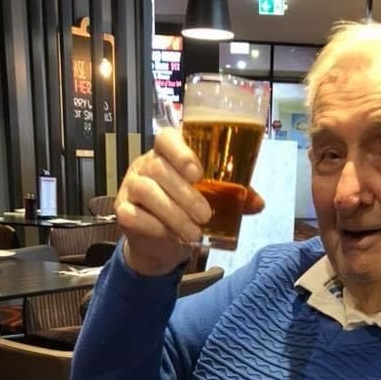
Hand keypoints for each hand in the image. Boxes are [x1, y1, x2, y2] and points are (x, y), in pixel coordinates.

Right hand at [115, 129, 264, 277]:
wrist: (161, 241)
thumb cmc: (187, 209)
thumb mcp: (212, 198)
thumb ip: (233, 196)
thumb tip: (258, 203)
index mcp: (169, 153)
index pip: (166, 138)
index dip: (181, 152)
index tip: (197, 173)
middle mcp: (146, 164)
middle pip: (159, 168)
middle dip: (185, 194)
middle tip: (205, 215)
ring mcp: (131, 185)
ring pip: (146, 190)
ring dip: (173, 214)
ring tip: (193, 233)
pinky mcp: (122, 209)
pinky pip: (132, 214)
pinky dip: (153, 226)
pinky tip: (169, 235)